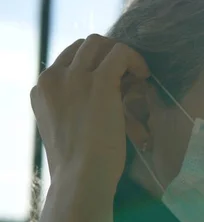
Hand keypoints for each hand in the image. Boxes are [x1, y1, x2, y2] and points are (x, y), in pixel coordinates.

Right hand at [29, 34, 149, 221]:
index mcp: (42, 89)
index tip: (114, 79)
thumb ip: (74, 105)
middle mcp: (54, 78)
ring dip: (121, 55)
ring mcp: (75, 78)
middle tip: (127, 76)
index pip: (69, 58)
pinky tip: (144, 75)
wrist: (81, 178)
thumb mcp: (66, 127)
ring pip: (101, 43)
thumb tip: (103, 91)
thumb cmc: (78, 163)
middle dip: (108, 55)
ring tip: (136, 75)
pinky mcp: (100, 82)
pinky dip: (135, 59)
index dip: (94, 64)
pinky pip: (120, 53)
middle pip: (85, 46)